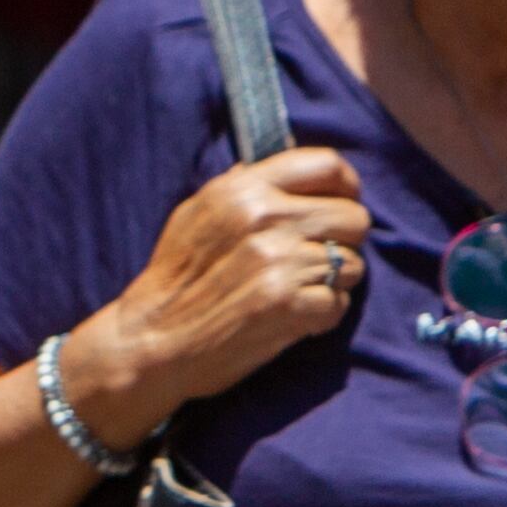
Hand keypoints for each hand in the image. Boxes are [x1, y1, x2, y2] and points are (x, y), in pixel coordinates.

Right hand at [79, 148, 371, 425]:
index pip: (328, 165)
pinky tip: (294, 317)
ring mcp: (280, 263)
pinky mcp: (289, 306)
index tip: (340, 204)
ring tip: (298, 291)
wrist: (152, 341)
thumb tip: (281, 168)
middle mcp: (265, 219)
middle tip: (316, 260)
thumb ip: (241, 188)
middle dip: (343, 241)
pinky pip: (339, 303)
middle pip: (354, 217)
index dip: (346, 187)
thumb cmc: (173, 279)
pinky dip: (322, 315)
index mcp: (243, 190)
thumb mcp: (194, 214)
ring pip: (353, 264)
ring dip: (333, 282)